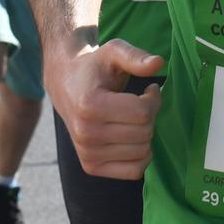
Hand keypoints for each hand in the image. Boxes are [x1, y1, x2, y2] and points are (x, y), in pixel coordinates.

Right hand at [50, 37, 163, 179]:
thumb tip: (158, 63)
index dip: (154, 98)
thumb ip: (134, 56)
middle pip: (144, 133)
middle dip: (150, 116)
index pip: (143, 113)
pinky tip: (131, 137)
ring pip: (143, 153)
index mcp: (90, 105)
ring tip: (132, 118)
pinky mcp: (91, 167)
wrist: (66, 85)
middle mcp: (85, 133)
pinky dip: (141, 155)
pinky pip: (134, 171)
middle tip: (140, 103)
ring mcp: (87, 153)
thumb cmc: (95, 68)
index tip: (149, 89)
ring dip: (145, 134)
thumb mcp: (113, 52)